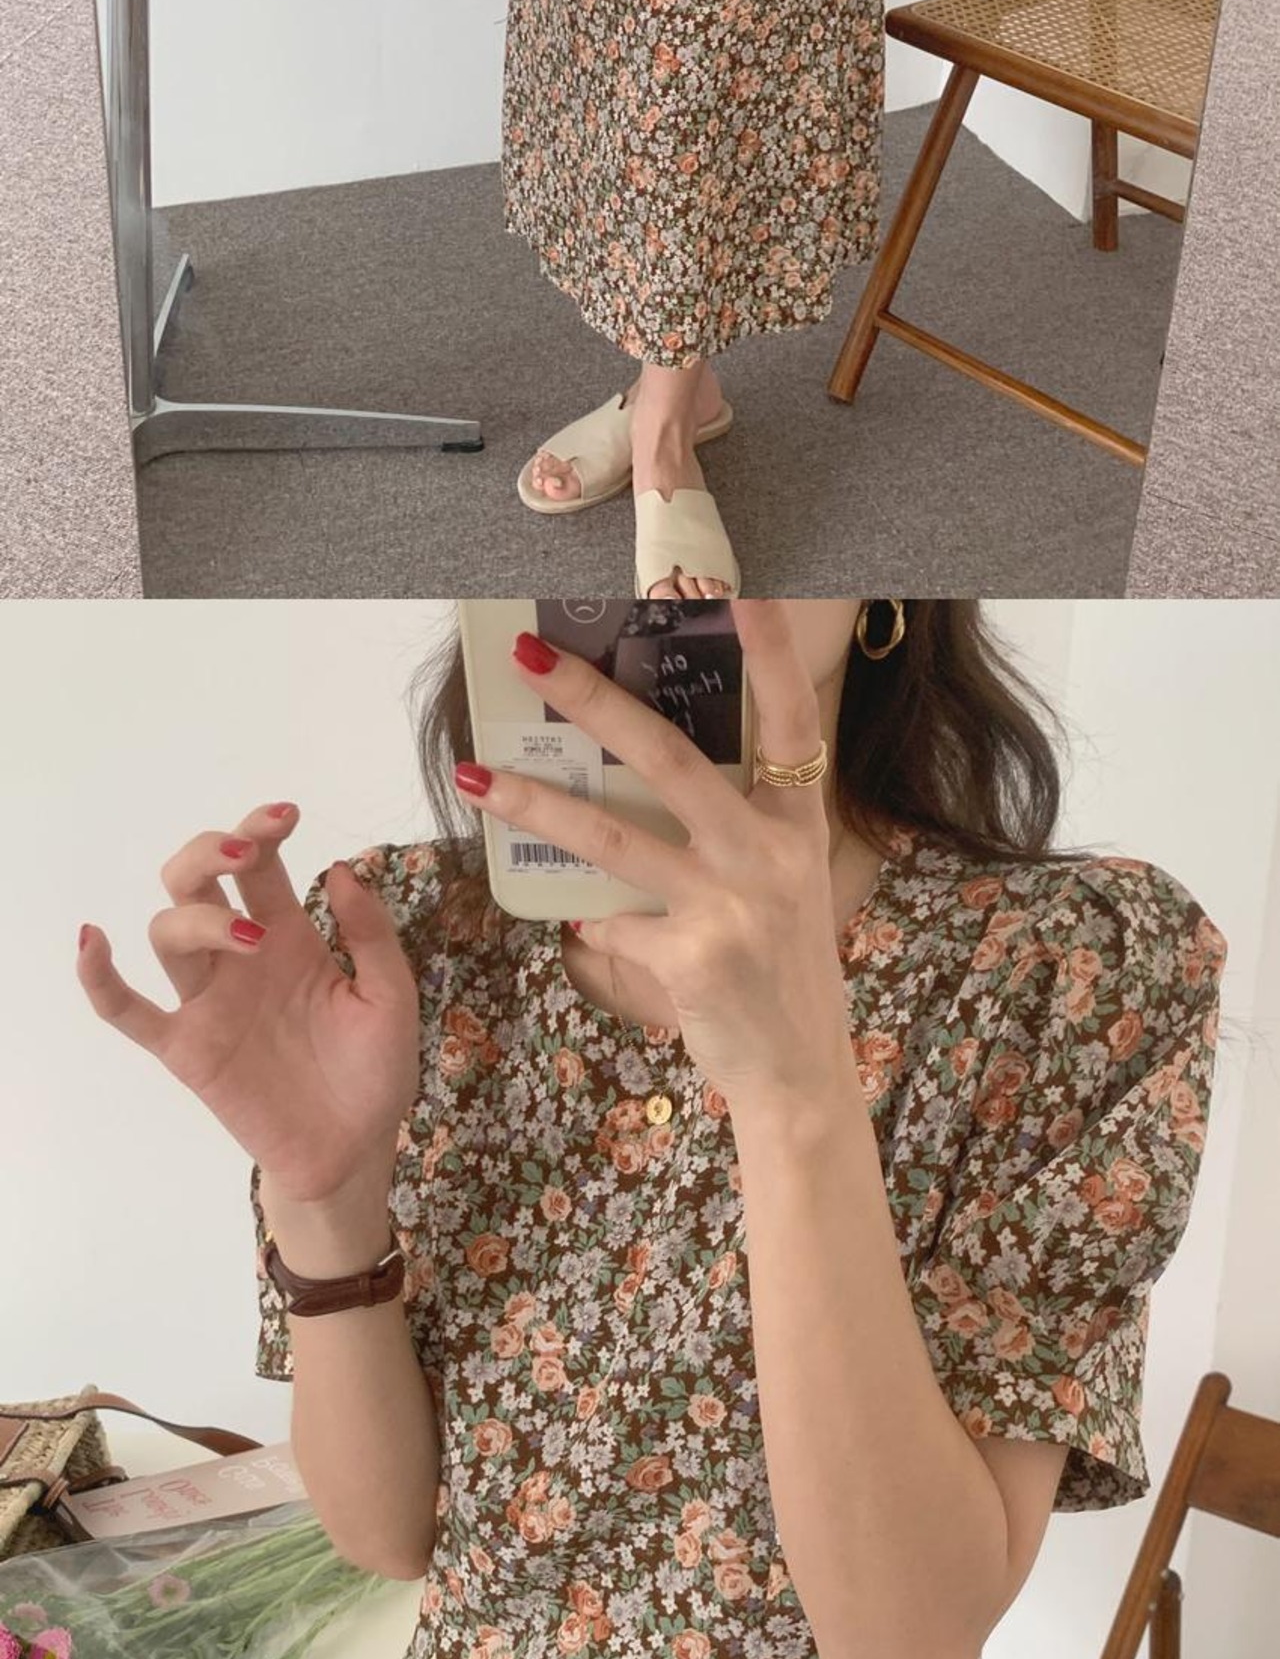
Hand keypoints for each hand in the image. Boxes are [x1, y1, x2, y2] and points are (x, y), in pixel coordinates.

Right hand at [77, 807, 420, 1223]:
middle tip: (247, 853)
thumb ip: (371, 936)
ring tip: (251, 937)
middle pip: (196, 883)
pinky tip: (92, 942)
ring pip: (168, 933)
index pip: (257, 867)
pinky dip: (99, 979)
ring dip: (198, 918)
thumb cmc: (373, 1076)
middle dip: (210, 853)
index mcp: (288, 939)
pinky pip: (127, 1011)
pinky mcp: (186, 1049)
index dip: (260, 829)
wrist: (354, 1152)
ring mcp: (208, 1002)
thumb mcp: (392, 998)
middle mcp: (240, 960)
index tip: (285, 816)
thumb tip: (341, 870)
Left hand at [480, 607, 850, 1110]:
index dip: (765, 650)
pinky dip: (592, 923)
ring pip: (613, 835)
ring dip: (534, 803)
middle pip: (668, 755)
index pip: (789, 716)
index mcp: (796, 822)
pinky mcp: (693, 960)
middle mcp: (770, 853)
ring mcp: (732, 905)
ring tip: (474, 775)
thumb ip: (729, 831)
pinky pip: (612, 923)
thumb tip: (637, 781)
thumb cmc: (779, 973)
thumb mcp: (780, 886)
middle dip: (592, 700)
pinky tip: (579, 923)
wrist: (799, 1077)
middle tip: (531, 658)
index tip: (733, 581)